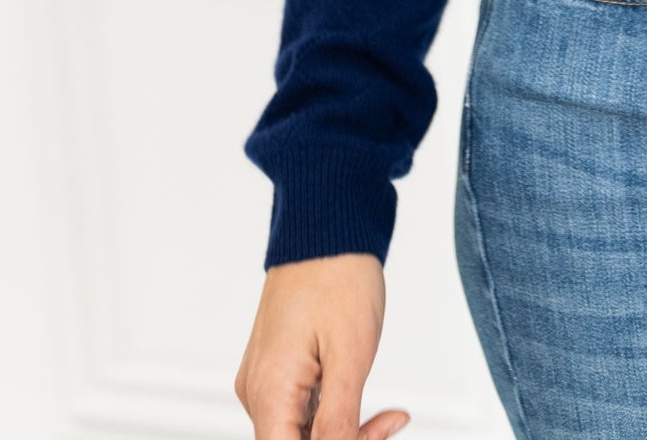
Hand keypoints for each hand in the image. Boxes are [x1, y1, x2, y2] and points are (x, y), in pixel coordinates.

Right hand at [234, 253, 409, 439]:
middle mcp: (257, 390)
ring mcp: (265, 379)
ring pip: (300, 433)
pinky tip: (363, 402)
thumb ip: (338, 420)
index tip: (372, 438)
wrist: (328, 227)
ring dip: (344, 432)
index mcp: (269, 391)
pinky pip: (301, 410)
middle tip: (389, 424)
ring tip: (388, 416)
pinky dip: (333, 412)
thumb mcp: (351, 357)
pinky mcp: (278, 369)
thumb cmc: (339, 277)